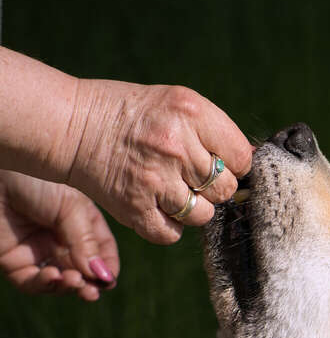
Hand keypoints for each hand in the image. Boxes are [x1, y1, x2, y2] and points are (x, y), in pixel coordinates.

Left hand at [0, 170, 118, 301]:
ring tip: (72, 281)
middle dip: (89, 284)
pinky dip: (44, 284)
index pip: (101, 252)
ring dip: (68, 286)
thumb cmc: (36, 180)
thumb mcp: (72, 207)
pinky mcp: (12, 260)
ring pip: (59, 281)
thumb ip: (85, 242)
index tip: (108, 280)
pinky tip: (53, 276)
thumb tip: (101, 275)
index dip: (106, 269)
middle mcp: (61, 239)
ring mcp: (37, 250)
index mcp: (82, 222)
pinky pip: (31, 282)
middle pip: (82, 271)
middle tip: (92, 293)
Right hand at [66, 80, 252, 243]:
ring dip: (191, 208)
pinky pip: (171, 234)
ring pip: (203, 215)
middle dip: (212, 187)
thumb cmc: (130, 114)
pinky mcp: (134, 207)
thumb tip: (251, 161)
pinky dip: (167, 227)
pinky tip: (156, 207)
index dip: (233, 164)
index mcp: (191, 112)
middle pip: (224, 189)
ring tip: (170, 189)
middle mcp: (176, 145)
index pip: (241, 157)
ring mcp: (155, 178)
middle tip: (188, 176)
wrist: (70, 124)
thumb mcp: (176, 103)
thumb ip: (215, 131)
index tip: (217, 162)